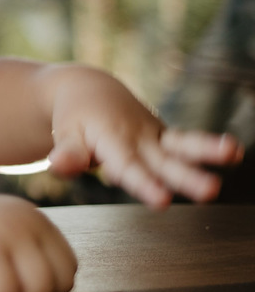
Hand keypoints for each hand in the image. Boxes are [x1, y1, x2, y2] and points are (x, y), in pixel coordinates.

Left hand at [46, 70, 242, 208]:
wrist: (89, 90)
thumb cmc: (75, 118)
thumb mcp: (65, 134)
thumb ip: (67, 154)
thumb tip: (58, 166)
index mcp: (112, 140)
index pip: (130, 168)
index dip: (145, 184)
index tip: (163, 201)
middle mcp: (139, 138)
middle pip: (164, 161)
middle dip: (187, 177)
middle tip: (210, 190)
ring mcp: (155, 136)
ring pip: (183, 145)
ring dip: (208, 150)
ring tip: (234, 152)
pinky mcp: (165, 137)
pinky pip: (186, 142)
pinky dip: (209, 145)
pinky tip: (234, 151)